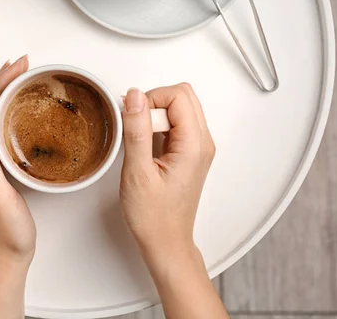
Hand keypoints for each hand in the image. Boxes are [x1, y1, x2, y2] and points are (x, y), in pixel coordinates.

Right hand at [119, 84, 215, 270]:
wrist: (165, 242)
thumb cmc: (153, 217)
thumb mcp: (137, 172)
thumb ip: (136, 130)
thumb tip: (135, 96)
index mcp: (194, 145)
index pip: (178, 95)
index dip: (151, 99)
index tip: (134, 117)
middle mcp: (202, 143)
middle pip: (182, 96)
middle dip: (153, 102)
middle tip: (136, 127)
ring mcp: (197, 148)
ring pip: (179, 108)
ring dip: (155, 115)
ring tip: (139, 141)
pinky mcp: (188, 153)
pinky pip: (175, 124)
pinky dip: (157, 126)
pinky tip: (144, 146)